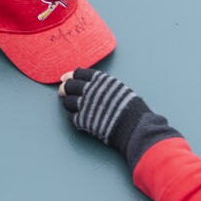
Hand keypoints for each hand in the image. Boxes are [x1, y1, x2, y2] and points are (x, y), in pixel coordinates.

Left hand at [58, 68, 180, 169]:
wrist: (137, 127)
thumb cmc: (132, 108)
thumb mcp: (119, 89)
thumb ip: (102, 84)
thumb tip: (88, 82)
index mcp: (100, 80)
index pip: (78, 73)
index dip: (71, 76)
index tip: (66, 78)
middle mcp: (90, 90)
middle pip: (69, 86)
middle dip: (65, 89)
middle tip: (64, 91)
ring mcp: (85, 106)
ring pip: (67, 102)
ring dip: (68, 104)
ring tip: (72, 106)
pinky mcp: (83, 120)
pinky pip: (71, 117)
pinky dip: (74, 118)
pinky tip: (80, 119)